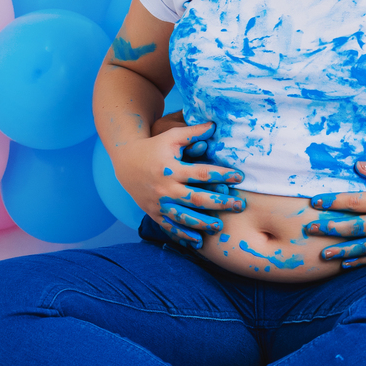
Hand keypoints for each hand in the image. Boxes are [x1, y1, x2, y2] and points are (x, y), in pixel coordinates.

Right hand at [112, 119, 245, 248]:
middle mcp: (165, 188)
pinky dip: (183, 235)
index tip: (239, 177)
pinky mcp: (153, 213)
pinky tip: (198, 241)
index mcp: (172, 169)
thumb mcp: (172, 136)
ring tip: (219, 226)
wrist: (126, 162)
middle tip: (239, 205)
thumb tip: (215, 124)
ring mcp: (159, 203)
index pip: (201, 174)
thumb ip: (193, 132)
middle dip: (219, 203)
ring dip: (202, 223)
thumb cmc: (154, 147)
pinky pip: (169, 227)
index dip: (221, 175)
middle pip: (196, 199)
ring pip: (183, 217)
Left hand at [307, 160, 365, 265]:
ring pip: (364, 247)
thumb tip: (356, 166)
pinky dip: (362, 261)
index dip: (333, 202)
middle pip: (354, 227)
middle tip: (310, 229)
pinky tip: (346, 264)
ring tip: (324, 254)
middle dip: (330, 228)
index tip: (315, 202)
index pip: (354, 202)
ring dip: (343, 251)